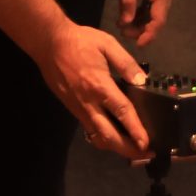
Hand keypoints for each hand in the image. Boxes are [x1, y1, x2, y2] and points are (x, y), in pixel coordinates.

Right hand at [38, 24, 150, 159]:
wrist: (49, 43)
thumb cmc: (80, 41)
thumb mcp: (107, 44)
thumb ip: (126, 63)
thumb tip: (142, 80)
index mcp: (100, 86)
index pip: (122, 112)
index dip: (135, 130)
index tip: (146, 144)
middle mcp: (89, 103)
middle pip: (109, 135)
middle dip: (127, 149)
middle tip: (144, 154)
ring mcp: (79, 108)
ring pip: (97, 137)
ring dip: (116, 147)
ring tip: (132, 149)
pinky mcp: (72, 109)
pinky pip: (90, 129)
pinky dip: (104, 138)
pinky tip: (114, 136)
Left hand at [118, 0, 175, 46]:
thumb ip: (127, 1)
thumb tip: (126, 23)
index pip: (158, 19)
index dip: (149, 34)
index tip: (138, 44)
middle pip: (158, 18)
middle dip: (142, 29)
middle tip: (124, 34)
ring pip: (155, 13)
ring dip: (141, 22)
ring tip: (124, 27)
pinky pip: (152, 5)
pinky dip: (142, 13)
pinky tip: (129, 17)